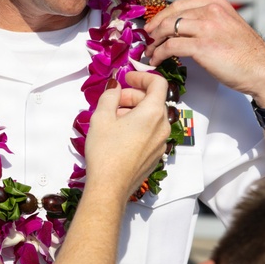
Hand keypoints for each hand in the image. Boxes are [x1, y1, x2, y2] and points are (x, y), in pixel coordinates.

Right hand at [84, 72, 169, 199]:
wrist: (110, 186)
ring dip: (135, 110)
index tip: (126, 79)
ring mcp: (162, 142)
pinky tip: (120, 133)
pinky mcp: (157, 155)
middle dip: (134, 95)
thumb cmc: (105, 151)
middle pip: (154, 100)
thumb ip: (110, 95)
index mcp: (152, 113)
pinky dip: (139, 125)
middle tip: (114, 100)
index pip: (158, 83)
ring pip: (153, 117)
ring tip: (113, 117)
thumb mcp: (101, 117)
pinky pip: (152, 131)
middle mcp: (162, 127)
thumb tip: (115, 86)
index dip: (142, 76)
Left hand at [145, 0, 264, 107]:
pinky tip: (157, 60)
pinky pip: (171, 46)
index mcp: (217, 4)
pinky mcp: (202, 46)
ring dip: (155, 42)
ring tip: (150, 51)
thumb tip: (181, 27)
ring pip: (168, 29)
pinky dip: (160, 54)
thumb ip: (208, 21)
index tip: (154, 25)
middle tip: (148, 38)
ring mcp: (206, 28)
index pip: (180, 4)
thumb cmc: (248, 54)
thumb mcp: (228, 26)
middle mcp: (211, 12)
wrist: (264, 71)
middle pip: (171, 14)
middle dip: (155, 27)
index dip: (162, 15)